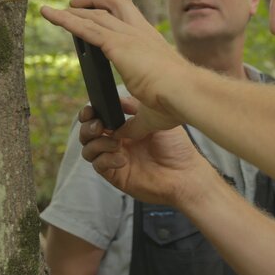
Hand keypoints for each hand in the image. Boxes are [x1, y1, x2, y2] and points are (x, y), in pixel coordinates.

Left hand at [41, 0, 191, 136]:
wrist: (185, 93)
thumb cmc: (177, 103)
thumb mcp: (152, 113)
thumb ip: (135, 122)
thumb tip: (124, 133)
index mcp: (151, 43)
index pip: (129, 18)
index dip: (112, 13)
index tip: (99, 15)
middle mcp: (140, 32)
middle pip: (114, 3)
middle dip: (93, 0)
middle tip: (75, 3)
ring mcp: (129, 35)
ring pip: (95, 13)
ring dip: (73, 10)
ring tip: (53, 11)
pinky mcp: (117, 44)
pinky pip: (85, 27)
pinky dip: (65, 19)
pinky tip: (50, 15)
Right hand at [77, 104, 212, 205]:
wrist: (186, 173)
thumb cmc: (176, 147)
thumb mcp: (156, 118)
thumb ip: (135, 108)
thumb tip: (117, 99)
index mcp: (125, 128)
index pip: (99, 118)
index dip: (91, 113)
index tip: (92, 109)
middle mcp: (117, 142)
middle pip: (88, 133)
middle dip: (88, 127)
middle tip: (100, 126)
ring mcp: (115, 159)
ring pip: (88, 149)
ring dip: (98, 143)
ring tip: (117, 143)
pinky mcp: (116, 175)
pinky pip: (99, 166)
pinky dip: (106, 159)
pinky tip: (122, 158)